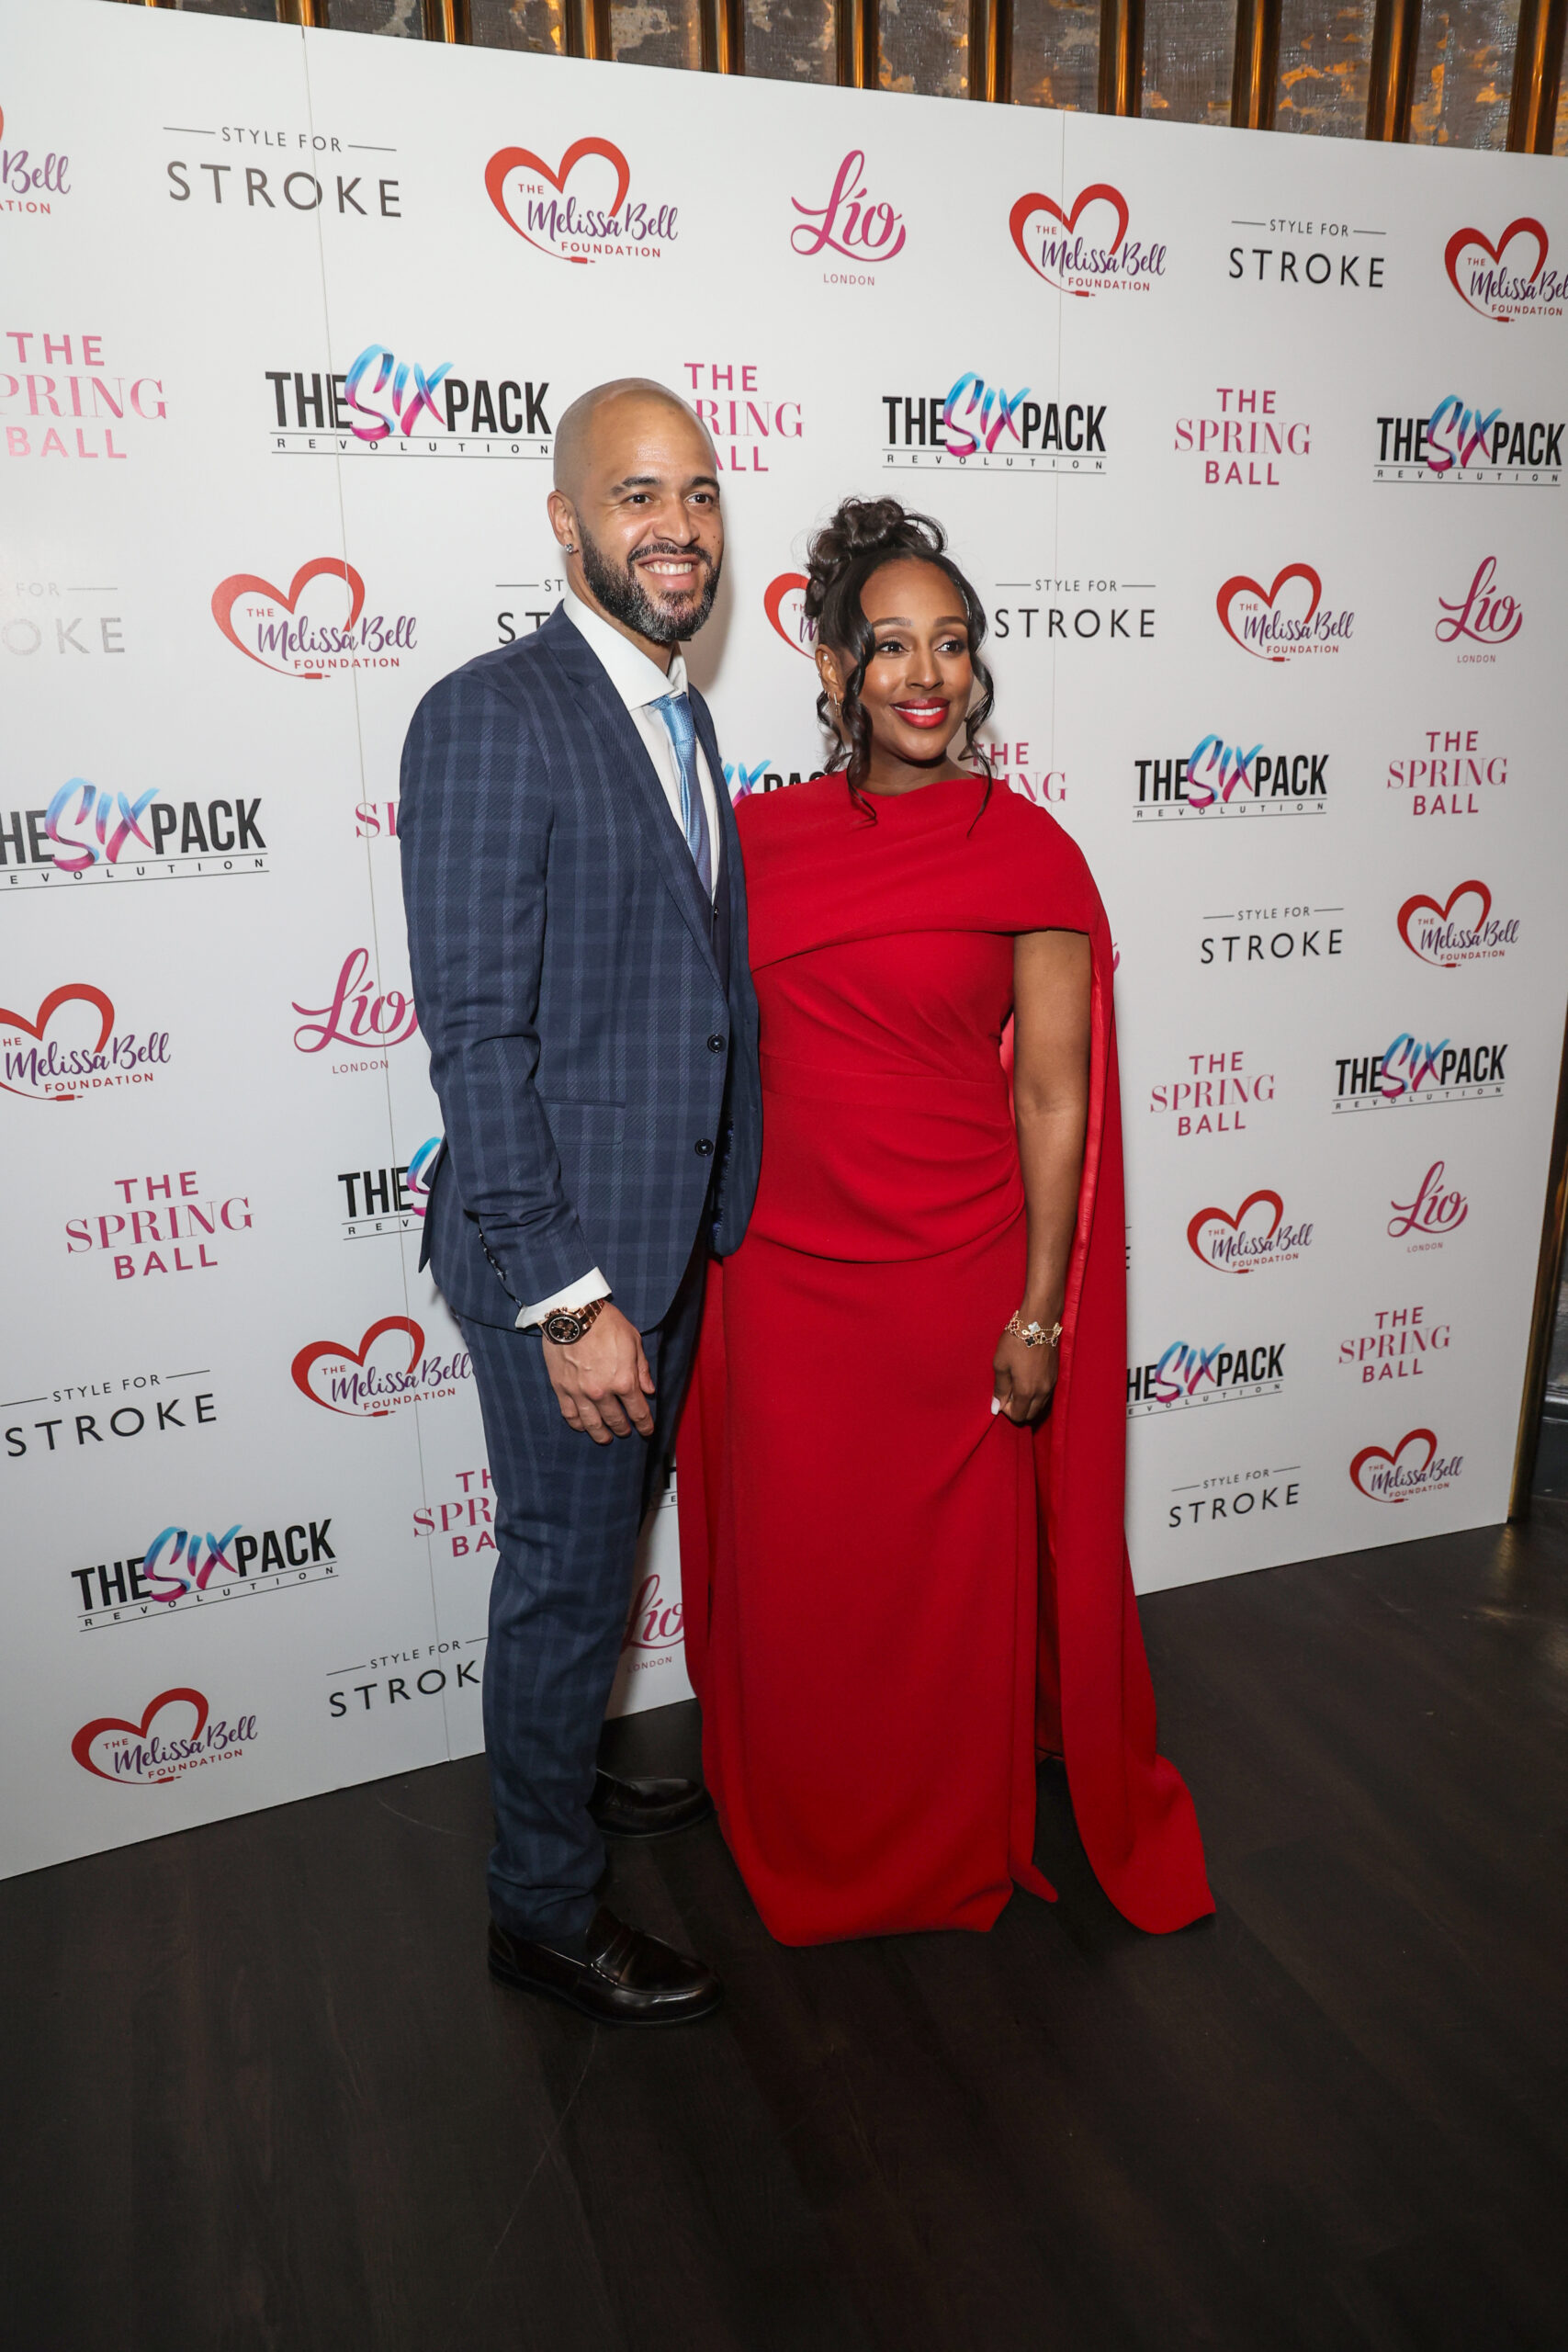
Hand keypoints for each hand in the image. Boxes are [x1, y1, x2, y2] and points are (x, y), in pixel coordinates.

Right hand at [542, 1304, 654, 1443]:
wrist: (572, 1312)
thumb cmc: (605, 1322)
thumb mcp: (633, 1340)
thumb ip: (641, 1369)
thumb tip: (649, 1390)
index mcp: (624, 1380)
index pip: (638, 1412)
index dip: (645, 1425)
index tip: (647, 1430)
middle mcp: (602, 1392)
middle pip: (616, 1420)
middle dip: (624, 1429)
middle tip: (626, 1432)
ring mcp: (580, 1392)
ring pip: (592, 1424)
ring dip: (601, 1434)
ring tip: (606, 1437)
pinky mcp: (561, 1388)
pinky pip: (570, 1415)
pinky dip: (578, 1425)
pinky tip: (583, 1427)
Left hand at [992, 1326, 1059, 1426]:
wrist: (1038, 1322)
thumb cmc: (1015, 1342)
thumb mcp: (1001, 1364)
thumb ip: (1000, 1389)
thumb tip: (996, 1408)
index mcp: (1027, 1391)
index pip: (1018, 1416)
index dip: (1007, 1410)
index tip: (1001, 1396)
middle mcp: (1042, 1392)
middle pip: (1031, 1415)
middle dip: (1018, 1409)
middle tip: (1008, 1392)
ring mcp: (1051, 1384)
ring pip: (1040, 1406)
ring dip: (1028, 1402)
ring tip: (1017, 1384)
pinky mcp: (1056, 1376)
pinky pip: (1046, 1395)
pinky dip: (1037, 1394)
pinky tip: (1028, 1379)